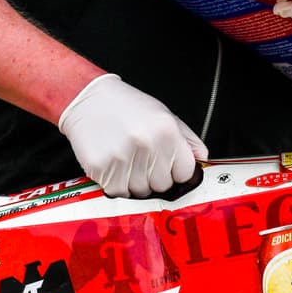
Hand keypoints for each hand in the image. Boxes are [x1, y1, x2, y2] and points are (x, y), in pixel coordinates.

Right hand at [57, 74, 207, 198]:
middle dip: (155, 178)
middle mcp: (147, 145)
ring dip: (135, 182)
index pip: (185, 173)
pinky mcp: (102, 168)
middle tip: (142, 159)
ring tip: (126, 159)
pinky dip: (116, 184)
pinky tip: (113, 164)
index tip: (166, 164)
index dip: (176, 171)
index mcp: (166, 131)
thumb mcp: (164, 115)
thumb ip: (188, 140)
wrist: (88, 99)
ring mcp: (123, 158)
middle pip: (163, 186)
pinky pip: (118, 192)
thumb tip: (203, 161)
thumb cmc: (128, 108)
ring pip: (140, 193)